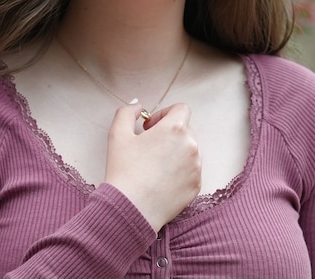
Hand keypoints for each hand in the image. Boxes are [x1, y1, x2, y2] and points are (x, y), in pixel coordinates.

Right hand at [103, 101, 200, 231]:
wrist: (131, 208)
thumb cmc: (123, 169)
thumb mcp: (117, 134)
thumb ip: (127, 112)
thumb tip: (138, 105)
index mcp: (175, 129)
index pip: (181, 109)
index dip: (164, 113)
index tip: (150, 127)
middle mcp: (192, 146)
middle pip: (186, 130)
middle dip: (169, 133)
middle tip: (148, 145)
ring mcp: (196, 168)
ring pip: (190, 150)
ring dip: (175, 151)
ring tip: (154, 164)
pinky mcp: (196, 186)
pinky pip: (191, 170)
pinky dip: (179, 170)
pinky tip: (160, 180)